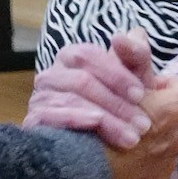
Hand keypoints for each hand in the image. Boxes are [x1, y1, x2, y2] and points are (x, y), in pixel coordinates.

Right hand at [24, 41, 153, 151]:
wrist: (103, 146)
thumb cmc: (120, 106)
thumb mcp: (134, 80)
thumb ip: (137, 55)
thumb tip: (137, 32)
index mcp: (72, 58)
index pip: (88, 56)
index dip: (116, 74)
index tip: (142, 94)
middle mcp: (52, 75)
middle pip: (81, 81)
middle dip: (116, 103)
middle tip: (143, 124)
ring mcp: (40, 98)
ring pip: (71, 101)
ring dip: (106, 119)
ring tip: (131, 138)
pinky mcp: (34, 122)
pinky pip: (51, 118)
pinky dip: (75, 120)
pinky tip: (96, 126)